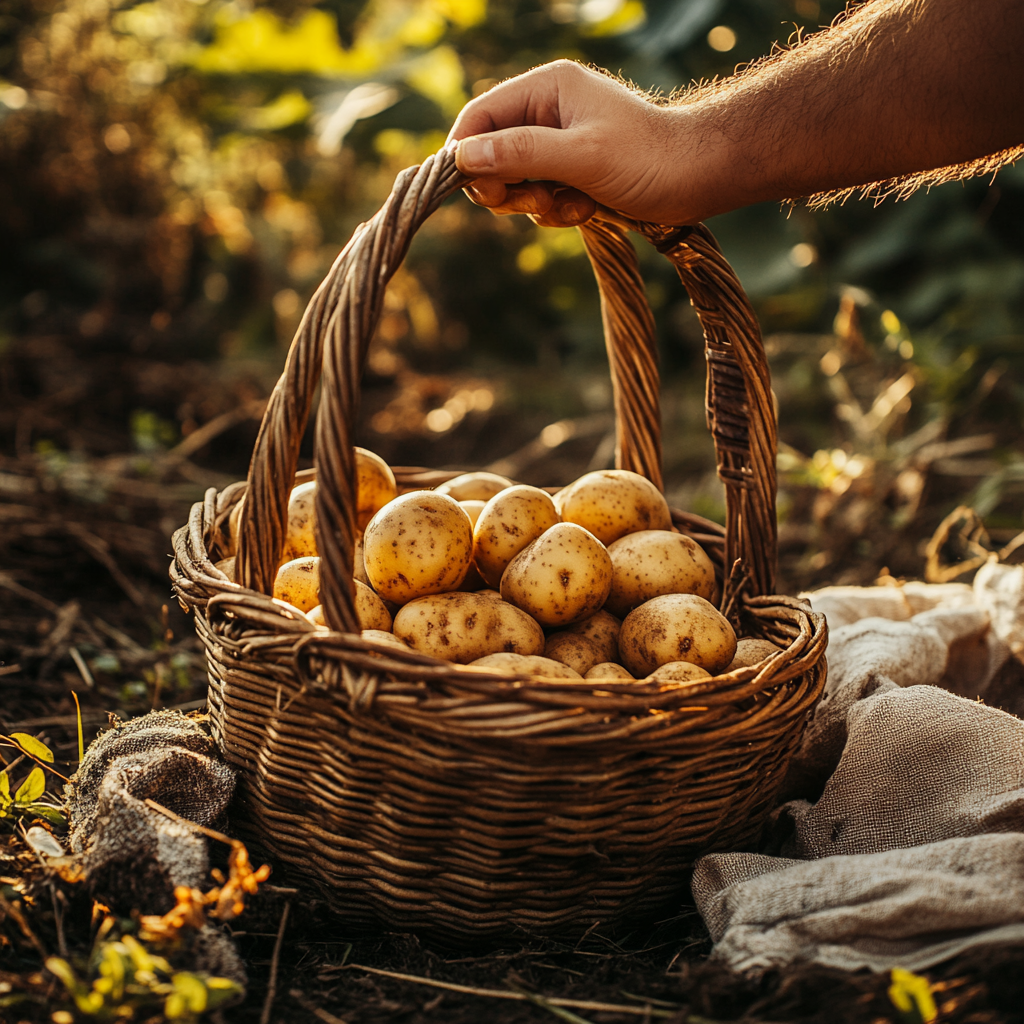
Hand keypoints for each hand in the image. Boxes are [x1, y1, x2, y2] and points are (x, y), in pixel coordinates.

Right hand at [447, 61, 692, 225]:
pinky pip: (542, 198)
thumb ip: (520, 153)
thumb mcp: (579, 155)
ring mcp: (561, 144)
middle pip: (493, 152)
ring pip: (516, 181)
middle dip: (507, 185)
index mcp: (547, 89)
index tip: (466, 189)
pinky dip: (557, 212)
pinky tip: (586, 211)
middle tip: (529, 202)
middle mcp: (549, 112)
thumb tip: (463, 157)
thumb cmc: (647, 157)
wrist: (700, 177)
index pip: (481, 115)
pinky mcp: (573, 173)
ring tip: (571, 206)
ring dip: (536, 204)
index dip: (466, 152)